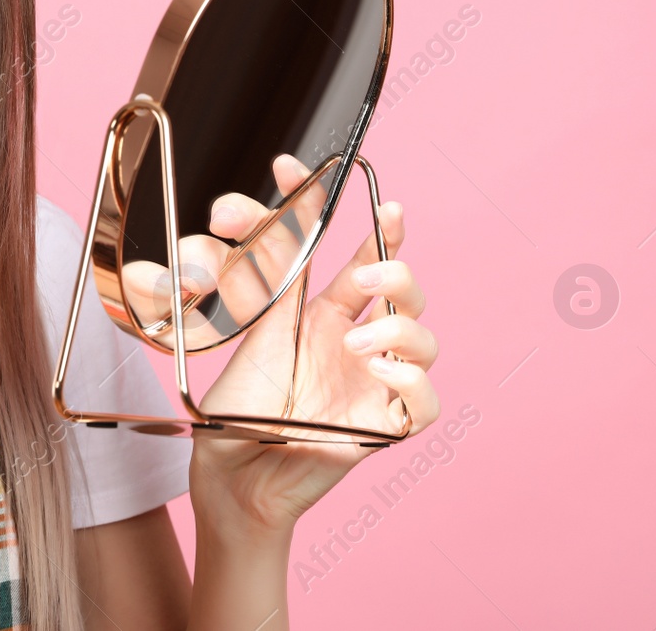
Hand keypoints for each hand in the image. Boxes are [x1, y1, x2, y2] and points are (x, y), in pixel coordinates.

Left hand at [121, 153, 440, 535]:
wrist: (230, 470)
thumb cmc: (238, 404)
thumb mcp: (248, 325)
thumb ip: (256, 273)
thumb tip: (237, 211)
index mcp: (328, 314)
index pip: (365, 253)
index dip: (369, 218)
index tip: (349, 184)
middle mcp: (358, 343)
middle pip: (408, 290)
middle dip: (394, 270)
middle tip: (357, 279)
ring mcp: (374, 385)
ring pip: (425, 341)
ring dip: (396, 331)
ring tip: (352, 343)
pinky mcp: (381, 429)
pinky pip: (425, 403)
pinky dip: (409, 382)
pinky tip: (373, 373)